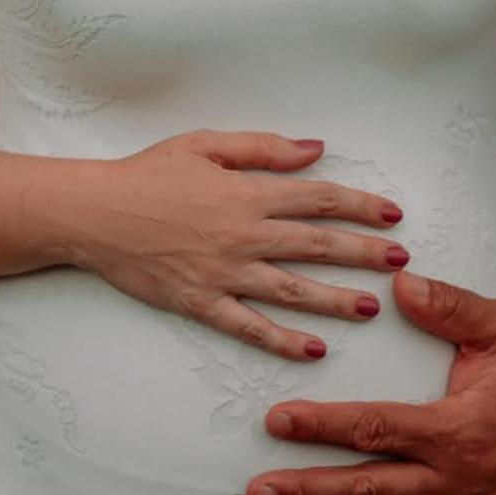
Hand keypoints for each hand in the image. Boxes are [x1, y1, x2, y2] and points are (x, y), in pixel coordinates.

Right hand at [79, 130, 406, 359]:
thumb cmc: (148, 173)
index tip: (392, 214)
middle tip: (401, 261)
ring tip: (371, 308)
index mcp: (247, 193)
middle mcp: (242, 235)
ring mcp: (223, 273)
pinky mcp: (201, 303)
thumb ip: (263, 148)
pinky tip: (315, 349)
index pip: (317, 198)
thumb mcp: (206, 145)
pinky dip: (283, 341)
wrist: (94, 213)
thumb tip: (315, 149)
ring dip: (335, 300)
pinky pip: (249, 327)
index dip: (359, 205)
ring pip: (291, 291)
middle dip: (363, 253)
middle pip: (315, 244)